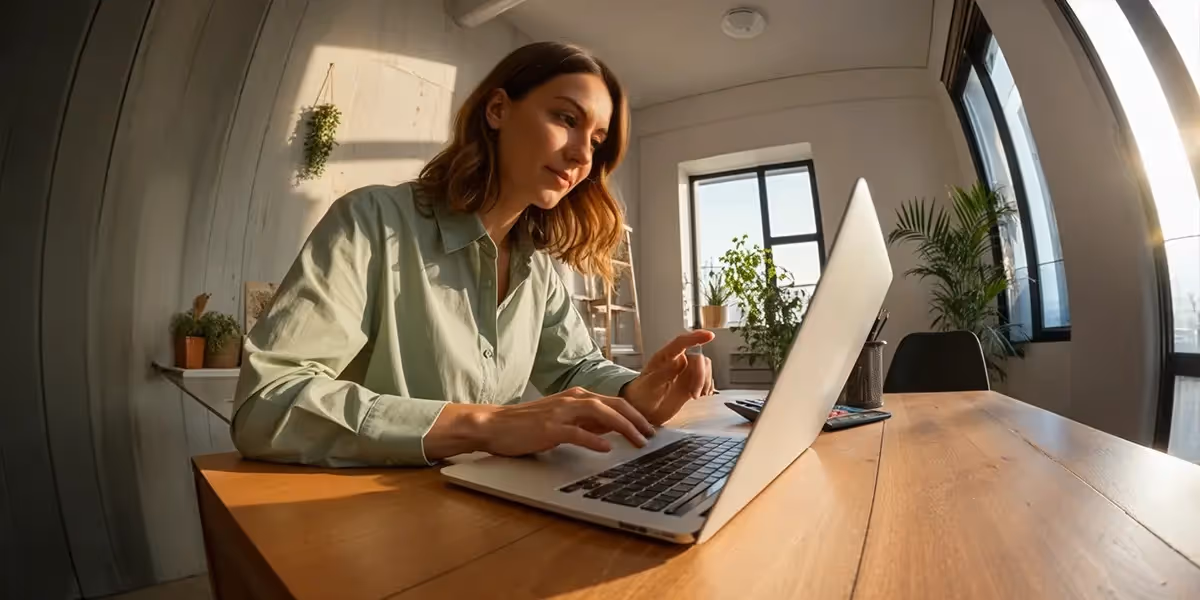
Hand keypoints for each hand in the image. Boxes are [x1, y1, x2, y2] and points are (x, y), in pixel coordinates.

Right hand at [424, 387, 656, 459]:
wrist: (495, 424)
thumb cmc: (528, 424)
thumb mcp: (563, 418)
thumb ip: (586, 422)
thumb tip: (612, 430)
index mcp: (578, 396)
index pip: (614, 401)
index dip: (636, 414)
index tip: (650, 428)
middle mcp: (573, 399)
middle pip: (614, 404)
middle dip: (637, 419)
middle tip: (652, 435)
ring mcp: (561, 412)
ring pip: (600, 414)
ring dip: (623, 427)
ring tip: (638, 441)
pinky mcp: (549, 428)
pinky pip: (576, 432)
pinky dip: (594, 440)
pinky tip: (606, 449)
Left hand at [620, 330, 715, 424]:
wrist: (643, 411)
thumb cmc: (641, 395)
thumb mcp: (650, 385)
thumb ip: (664, 373)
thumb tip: (680, 361)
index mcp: (664, 358)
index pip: (681, 342)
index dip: (696, 337)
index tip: (710, 336)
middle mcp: (677, 362)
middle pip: (698, 359)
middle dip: (700, 376)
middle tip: (693, 394)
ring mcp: (685, 373)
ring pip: (704, 368)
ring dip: (704, 382)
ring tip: (695, 396)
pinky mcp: (690, 384)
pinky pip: (706, 380)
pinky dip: (707, 387)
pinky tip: (700, 396)